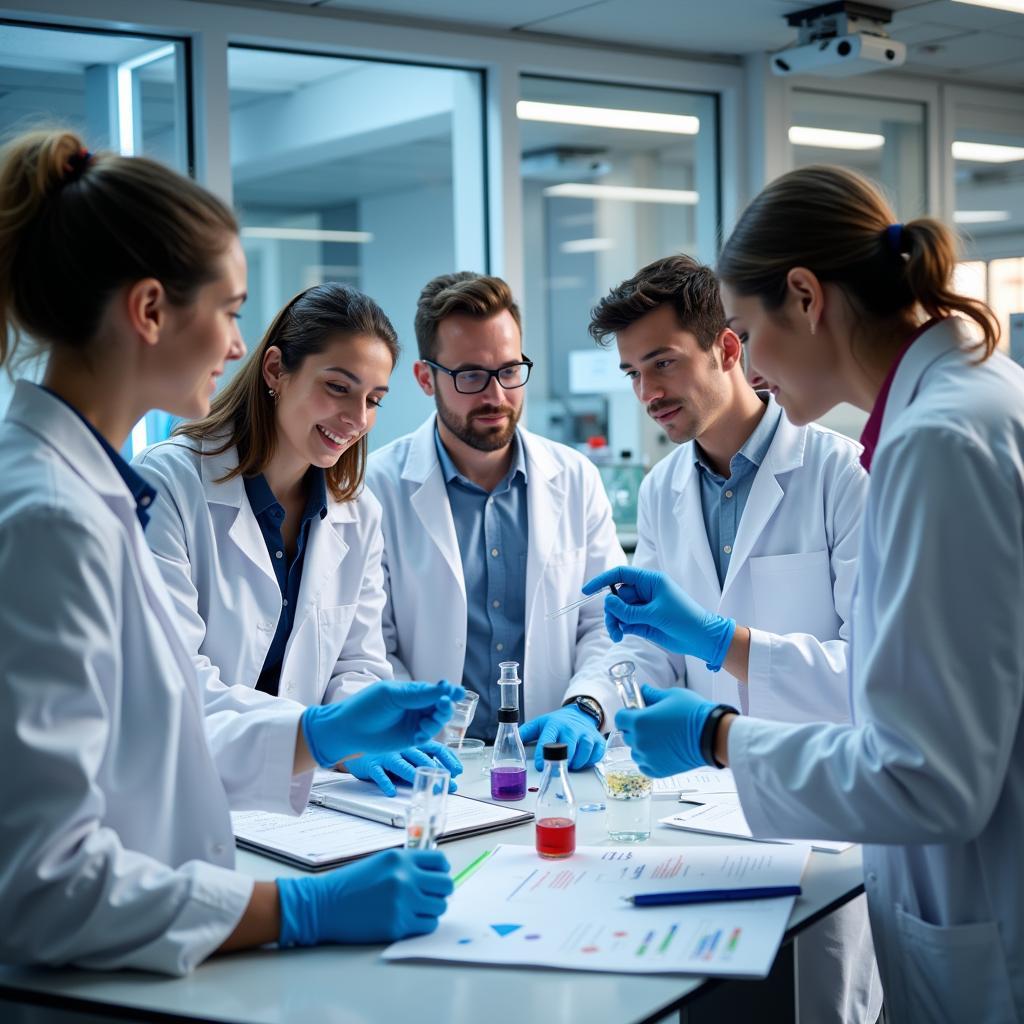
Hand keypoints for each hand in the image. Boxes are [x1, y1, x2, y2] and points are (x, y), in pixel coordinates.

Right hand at [277, 848, 452, 945]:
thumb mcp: (380, 863)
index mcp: (400, 859)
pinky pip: (428, 926)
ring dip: (432, 909)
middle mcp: (404, 878)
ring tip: (417, 909)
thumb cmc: (350, 884)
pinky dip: (423, 924)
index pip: (440, 862)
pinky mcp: (397, 926)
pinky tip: (410, 920)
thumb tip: (434, 874)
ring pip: (440, 907)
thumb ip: (406, 866)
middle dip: (441, 891)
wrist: (324, 905)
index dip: (441, 871)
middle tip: (430, 896)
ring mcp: (402, 903)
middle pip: (446, 885)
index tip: (437, 877)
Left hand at [301, 680, 464, 767]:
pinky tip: (418, 737)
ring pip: (436, 721)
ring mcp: (414, 722)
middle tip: (444, 706)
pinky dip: (427, 736)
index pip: (435, 690)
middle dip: (445, 706)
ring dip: (436, 723)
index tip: (456, 692)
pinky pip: (427, 736)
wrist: (347, 730)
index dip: (447, 691)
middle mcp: (415, 706)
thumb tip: (444, 688)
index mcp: (411, 692)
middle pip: (440, 706)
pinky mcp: (410, 739)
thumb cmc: (365, 707)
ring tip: (425, 726)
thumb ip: (418, 694)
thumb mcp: (392, 695)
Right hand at [346, 741, 463, 796]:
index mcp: (414, 742)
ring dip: (416, 777)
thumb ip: (420, 762)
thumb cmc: (385, 751)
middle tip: (449, 785)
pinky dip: (385, 782)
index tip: (458, 772)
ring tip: (426, 788)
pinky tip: (392, 791)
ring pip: (402, 765)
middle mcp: (402, 746)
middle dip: (438, 772)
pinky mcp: (371, 763)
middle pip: (423, 758)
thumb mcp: (406, 754)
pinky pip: (379, 773)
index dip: (449, 759)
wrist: (355, 741)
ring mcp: (386, 754)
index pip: (437, 748)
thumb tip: (442, 777)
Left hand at [520, 704, 605, 771]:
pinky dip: (589, 761)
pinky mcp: (597, 740)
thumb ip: (525, 732)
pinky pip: (596, 755)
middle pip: (568, 747)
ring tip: (569, 765)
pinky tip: (582, 761)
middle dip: (562, 761)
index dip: (544, 754)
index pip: (548, 739)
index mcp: (554, 724)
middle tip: (556, 769)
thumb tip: (511, 740)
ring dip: (576, 763)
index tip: (541, 766)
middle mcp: (571, 728)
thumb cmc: (558, 722)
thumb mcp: (540, 724)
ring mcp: (586, 734)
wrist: (579, 714)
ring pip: (584, 752)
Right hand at [584, 566, 735, 669]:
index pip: (620, 575)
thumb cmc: (685, 619)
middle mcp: (645, 592)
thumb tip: (608, 602)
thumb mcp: (655, 614)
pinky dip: (620, 628)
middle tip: (613, 624)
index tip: (587, 590)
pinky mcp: (643, 622)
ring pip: (619, 611)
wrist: (701, 639)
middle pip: (617, 596)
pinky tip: (621, 636)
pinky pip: (624, 622)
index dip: (602, 581)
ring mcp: (643, 607)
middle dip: (611, 610)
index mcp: (650, 581)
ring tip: (617, 635)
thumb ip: (629, 610)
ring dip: (614, 622)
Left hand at [615, 683, 716, 776]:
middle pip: (627, 735)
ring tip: (659, 739)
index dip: (627, 715)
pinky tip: (661, 751)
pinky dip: (649, 759)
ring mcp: (648, 758)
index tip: (636, 713)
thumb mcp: (671, 695)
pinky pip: (644, 765)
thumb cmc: (693, 713)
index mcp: (639, 721)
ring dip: (642, 745)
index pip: (619, 718)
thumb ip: (652, 694)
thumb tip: (643, 690)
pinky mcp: (658, 771)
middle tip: (652, 724)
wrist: (711, 736)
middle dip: (635, 729)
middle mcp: (640, 741)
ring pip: (635, 751)